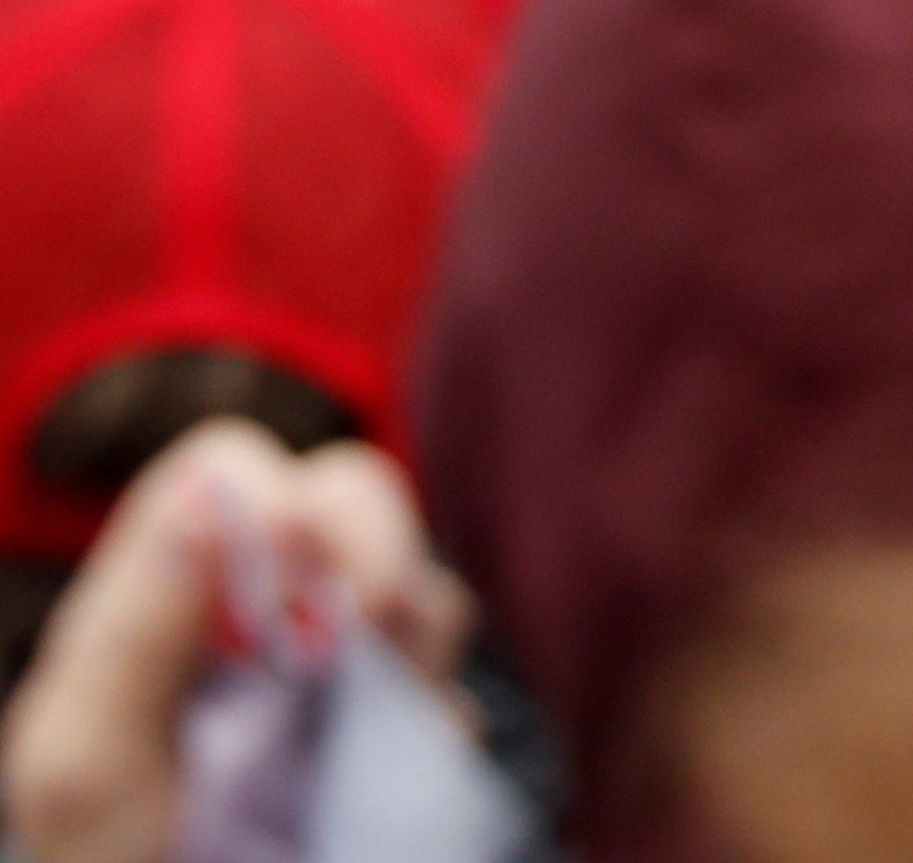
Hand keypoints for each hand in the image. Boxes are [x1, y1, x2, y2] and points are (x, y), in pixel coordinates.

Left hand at [0, 422, 471, 862]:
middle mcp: (258, 590)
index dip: (269, 498)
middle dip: (376, 541)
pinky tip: (390, 756)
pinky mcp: (390, 705)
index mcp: (163, 578)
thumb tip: (202, 504)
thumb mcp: (86, 755)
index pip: (231, 467)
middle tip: (374, 620)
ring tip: (364, 717)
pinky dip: (436, 704)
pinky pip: (449, 674)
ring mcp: (332, 645)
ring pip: (417, 575)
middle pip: (347, 489)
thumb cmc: (99, 843)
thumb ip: (132, 632)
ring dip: (412, 633)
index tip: (283, 573)